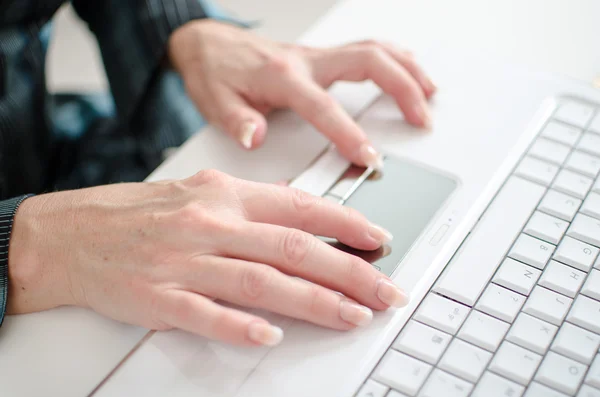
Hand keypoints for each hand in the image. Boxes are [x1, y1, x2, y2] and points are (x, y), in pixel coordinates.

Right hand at [8, 170, 407, 345]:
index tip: (379, 240)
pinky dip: (242, 326)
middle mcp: (211, 225)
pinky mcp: (159, 297)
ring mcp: (185, 262)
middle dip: (349, 272)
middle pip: (293, 248)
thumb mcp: (202, 192)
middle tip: (385, 290)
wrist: (72, 233)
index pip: (300, 207)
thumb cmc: (141, 213)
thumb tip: (303, 221)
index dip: (347, 225)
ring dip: (314, 302)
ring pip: (262, 282)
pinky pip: (207, 314)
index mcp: (224, 195)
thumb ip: (252, 206)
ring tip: (352, 316)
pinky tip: (272, 336)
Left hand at [168, 20, 434, 168]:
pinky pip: (367, 50)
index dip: (349, 133)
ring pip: (375, 51)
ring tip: (430, 95)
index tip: (369, 157)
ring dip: (407, 70)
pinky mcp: (322, 57)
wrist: (209, 46)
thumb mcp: (215, 101)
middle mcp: (307, 62)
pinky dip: (394, 60)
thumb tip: (255, 137)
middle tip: (421, 120)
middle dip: (402, 89)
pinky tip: (407, 74)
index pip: (325, 106)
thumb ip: (236, 121)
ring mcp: (318, 57)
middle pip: (368, 62)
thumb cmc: (216, 74)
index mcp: (284, 78)